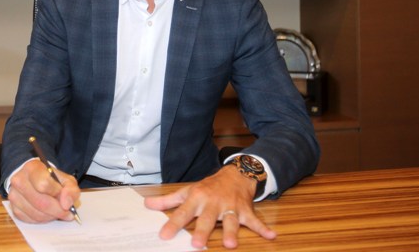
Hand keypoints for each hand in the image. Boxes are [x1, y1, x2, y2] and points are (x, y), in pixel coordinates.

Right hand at [8, 159, 79, 223]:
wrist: (35, 180)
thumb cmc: (51, 179)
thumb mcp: (65, 179)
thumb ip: (71, 189)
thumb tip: (66, 204)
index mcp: (32, 168)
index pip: (44, 184)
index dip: (57, 193)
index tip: (65, 196)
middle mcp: (19, 180)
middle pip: (41, 202)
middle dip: (58, 210)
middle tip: (67, 212)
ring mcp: (14, 195)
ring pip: (36, 214)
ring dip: (51, 216)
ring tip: (57, 211)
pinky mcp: (14, 208)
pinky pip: (31, 220)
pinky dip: (43, 219)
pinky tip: (48, 213)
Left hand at [144, 165, 276, 248]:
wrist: (234, 174)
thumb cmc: (208, 187)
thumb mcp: (187, 191)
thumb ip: (168, 201)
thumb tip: (147, 205)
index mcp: (197, 199)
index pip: (183, 213)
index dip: (173, 224)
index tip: (164, 235)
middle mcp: (213, 203)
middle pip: (207, 219)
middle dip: (203, 231)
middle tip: (196, 244)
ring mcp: (230, 207)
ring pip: (231, 221)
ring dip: (232, 232)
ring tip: (230, 244)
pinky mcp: (245, 210)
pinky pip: (255, 220)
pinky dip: (264, 228)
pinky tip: (271, 236)